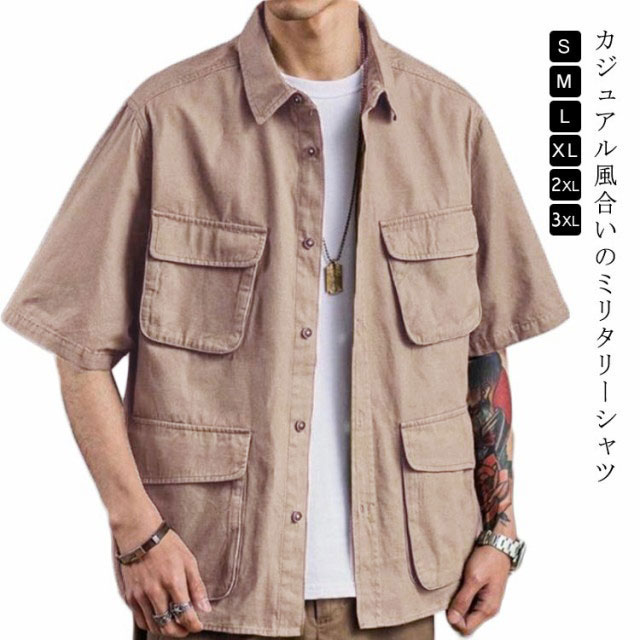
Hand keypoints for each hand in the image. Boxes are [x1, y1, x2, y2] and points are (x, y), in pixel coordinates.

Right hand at [118, 520, 211, 636]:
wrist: (141, 535)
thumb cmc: (167, 545)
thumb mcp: (189, 561)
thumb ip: (197, 587)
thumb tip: (205, 609)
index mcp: (173, 581)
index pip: (185, 614)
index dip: (194, 625)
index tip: (198, 626)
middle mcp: (155, 591)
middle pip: (168, 626)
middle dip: (180, 632)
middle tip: (187, 628)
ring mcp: (140, 595)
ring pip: (154, 626)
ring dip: (166, 630)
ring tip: (175, 625)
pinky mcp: (130, 596)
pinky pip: (140, 620)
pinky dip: (151, 624)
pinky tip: (159, 619)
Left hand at [446, 544, 510, 635]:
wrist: (498, 544)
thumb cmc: (489, 559)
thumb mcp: (473, 579)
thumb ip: (463, 600)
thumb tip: (453, 618)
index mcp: (488, 608)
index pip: (467, 628)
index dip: (454, 619)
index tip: (447, 606)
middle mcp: (488, 607)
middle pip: (467, 621)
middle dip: (456, 612)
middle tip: (450, 596)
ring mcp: (486, 600)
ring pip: (467, 611)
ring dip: (458, 603)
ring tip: (455, 589)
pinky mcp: (482, 592)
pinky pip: (469, 601)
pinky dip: (461, 596)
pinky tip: (458, 586)